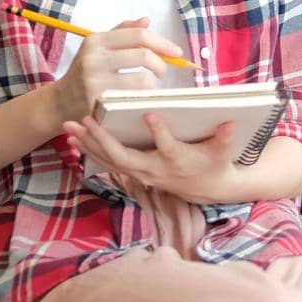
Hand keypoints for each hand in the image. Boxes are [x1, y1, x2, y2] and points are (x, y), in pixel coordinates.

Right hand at [48, 17, 184, 127]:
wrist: (60, 101)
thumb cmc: (86, 71)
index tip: (176, 52)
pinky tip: (138, 98)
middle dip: (161, 64)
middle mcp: (93, 58)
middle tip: (162, 71)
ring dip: (152, 84)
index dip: (162, 43)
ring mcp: (94, 81)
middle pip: (144, 55)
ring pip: (143, 80)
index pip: (138, 35)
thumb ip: (122, 32)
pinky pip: (133, 99)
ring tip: (147, 86)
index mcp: (96, 40)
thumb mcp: (98, 47)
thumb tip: (146, 20)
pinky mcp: (97, 103)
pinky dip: (143, 98)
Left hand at [64, 112, 240, 203]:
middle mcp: (154, 169)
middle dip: (103, 139)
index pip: (167, 147)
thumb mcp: (223, 151)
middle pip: (125, 157)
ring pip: (110, 160)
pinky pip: (107, 162)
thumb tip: (232, 122)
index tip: (149, 114)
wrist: (205, 187)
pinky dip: (90, 150)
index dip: (159, 132)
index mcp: (177, 160)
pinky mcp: (133, 172)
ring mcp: (141, 173)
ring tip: (70, 126)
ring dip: (89, 144)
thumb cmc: (214, 163)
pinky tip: (74, 137)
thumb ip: (225, 137)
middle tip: (85, 120)